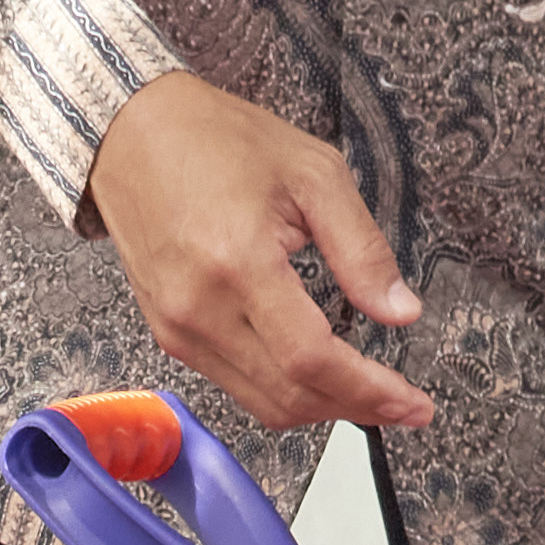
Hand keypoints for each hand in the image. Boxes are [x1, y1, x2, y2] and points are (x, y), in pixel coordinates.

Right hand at [86, 73, 438, 442]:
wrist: (131, 135)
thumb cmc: (217, 141)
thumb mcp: (313, 174)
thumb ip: (361, 248)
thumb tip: (400, 311)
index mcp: (240, 263)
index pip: (312, 359)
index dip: (369, 391)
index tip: (413, 404)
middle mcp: (201, 309)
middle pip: (289, 395)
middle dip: (354, 408)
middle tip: (402, 405)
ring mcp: (179, 328)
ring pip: (262, 403)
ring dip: (320, 408)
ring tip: (366, 393)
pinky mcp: (170, 333)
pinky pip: (235, 384)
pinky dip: (282, 390)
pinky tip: (314, 374)